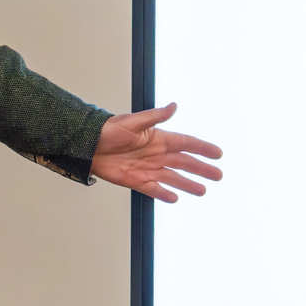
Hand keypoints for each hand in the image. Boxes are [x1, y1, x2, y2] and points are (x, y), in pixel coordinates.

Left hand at [91, 101, 223, 201]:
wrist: (88, 145)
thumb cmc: (107, 130)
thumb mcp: (132, 121)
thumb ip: (155, 117)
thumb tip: (173, 106)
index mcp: (158, 138)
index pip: (186, 143)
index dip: (202, 148)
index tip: (218, 153)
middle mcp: (156, 154)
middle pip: (184, 163)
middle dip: (202, 169)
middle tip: (218, 175)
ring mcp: (148, 169)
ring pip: (173, 178)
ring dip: (188, 184)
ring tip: (202, 191)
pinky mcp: (136, 181)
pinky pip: (154, 189)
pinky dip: (164, 194)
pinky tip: (175, 198)